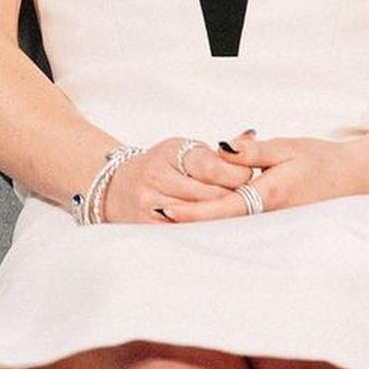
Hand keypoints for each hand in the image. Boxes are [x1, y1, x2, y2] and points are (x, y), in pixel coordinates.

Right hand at [99, 135, 254, 223]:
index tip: (248, 177)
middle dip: (237, 198)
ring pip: (205, 217)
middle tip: (249, 199)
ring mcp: (150, 203)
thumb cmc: (161, 167)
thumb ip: (218, 152)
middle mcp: (156, 176)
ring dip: (225, 217)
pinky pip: (190, 232)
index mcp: (169, 153)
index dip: (239, 174)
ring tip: (234, 213)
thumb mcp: (184, 151)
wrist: (116, 187)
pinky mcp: (149, 227)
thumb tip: (251, 136)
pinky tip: (215, 227)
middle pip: (214, 195)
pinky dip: (206, 231)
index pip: (214, 166)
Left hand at [159, 131, 364, 221]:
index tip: (166, 211)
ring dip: (201, 225)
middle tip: (154, 218)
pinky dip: (219, 223)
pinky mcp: (274, 221)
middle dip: (190, 223)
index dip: (194, 212)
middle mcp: (269, 214)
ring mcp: (273, 222)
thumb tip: (221, 147)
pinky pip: (241, 225)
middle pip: (222, 223)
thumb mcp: (286, 148)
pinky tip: (199, 222)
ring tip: (166, 222)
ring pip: (230, 226)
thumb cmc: (319, 159)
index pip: (223, 208)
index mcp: (269, 196)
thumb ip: (251, 151)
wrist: (352, 177)